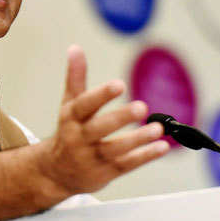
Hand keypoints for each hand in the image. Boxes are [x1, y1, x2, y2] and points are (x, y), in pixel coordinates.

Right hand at [38, 45, 168, 194]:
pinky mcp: (106, 172)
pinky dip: (145, 156)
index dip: (102, 95)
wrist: (57, 172)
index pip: (85, 105)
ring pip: (116, 149)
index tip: (120, 84)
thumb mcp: (69, 104)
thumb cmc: (69, 131)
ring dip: (138, 139)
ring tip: (158, 128)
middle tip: (142, 107)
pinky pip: (127, 165)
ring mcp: (93, 158)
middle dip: (121, 118)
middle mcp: (80, 138)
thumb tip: (75, 47)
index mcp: (72, 117)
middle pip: (99, 128)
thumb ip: (75, 77)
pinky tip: (162, 146)